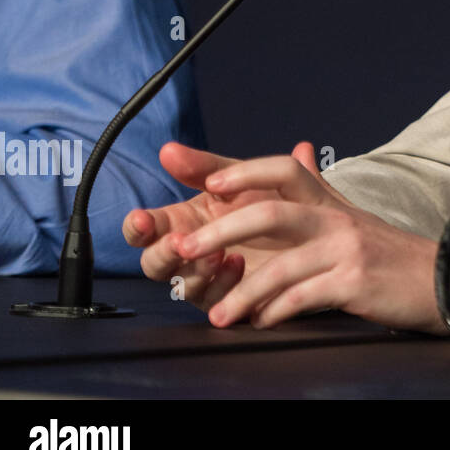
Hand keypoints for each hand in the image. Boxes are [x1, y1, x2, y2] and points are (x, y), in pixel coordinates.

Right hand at [124, 141, 325, 310]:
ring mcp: (208, 278)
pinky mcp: (231, 298)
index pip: (146, 229)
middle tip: (179, 242)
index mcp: (183, 222)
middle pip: (154, 263)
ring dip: (195, 270)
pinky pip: (215, 300)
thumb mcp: (240, 178)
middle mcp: (190, 253)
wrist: (312, 228)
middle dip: (162, 254)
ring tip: (218, 251)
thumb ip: (205, 166)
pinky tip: (239, 264)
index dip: (137, 227)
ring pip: (182, 286)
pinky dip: (223, 282)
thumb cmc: (267, 200)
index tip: (141, 219)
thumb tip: (168, 149)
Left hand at [129, 141, 449, 332]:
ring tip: (216, 314)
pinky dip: (276, 312)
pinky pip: (303, 297)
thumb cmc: (389, 254)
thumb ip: (319, 188)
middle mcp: (336, 218)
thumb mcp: (352, 215)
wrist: (442, 279)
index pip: (283, 170)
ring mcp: (346, 249)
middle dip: (219, 232)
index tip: (205, 181)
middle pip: (269, 213)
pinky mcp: (355, 281)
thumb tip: (299, 147)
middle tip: (182, 251)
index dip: (242, 171)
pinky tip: (260, 323)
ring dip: (241, 293)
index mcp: (329, 202)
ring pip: (280, 266)